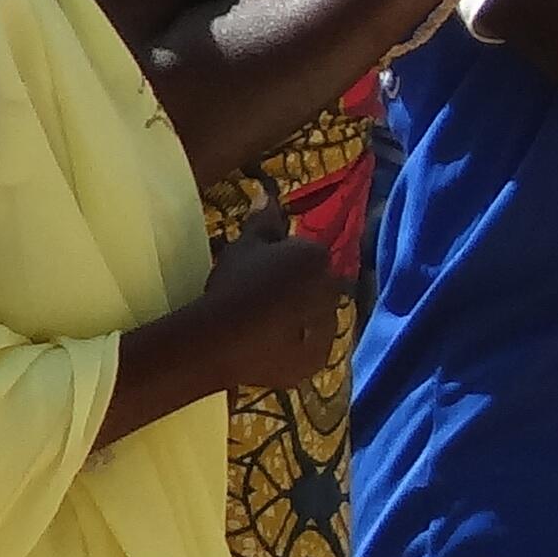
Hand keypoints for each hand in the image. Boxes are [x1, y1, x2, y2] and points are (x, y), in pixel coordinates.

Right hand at [198, 191, 343, 390]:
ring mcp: (328, 329)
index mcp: (319, 259)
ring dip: (302, 319)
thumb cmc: (235, 282)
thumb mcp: (245, 245)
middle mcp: (332, 292)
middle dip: (300, 289)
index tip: (263, 270)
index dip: (288, 262)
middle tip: (264, 298)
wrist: (225, 337)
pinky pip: (311, 349)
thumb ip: (263, 220)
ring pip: (318, 319)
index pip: (311, 255)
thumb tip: (268, 195)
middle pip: (319, 287)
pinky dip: (298, 347)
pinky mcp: (317, 361)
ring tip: (266, 325)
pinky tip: (271, 346)